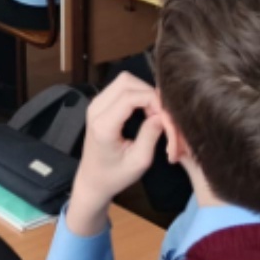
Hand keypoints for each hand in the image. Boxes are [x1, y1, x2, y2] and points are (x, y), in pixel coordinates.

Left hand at [67, 73, 163, 237]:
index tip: (167, 117)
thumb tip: (164, 114)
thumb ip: (151, 135)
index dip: (153, 101)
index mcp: (103, 125)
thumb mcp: (139, 161)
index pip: (130, 96)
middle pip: (126, 81)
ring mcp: (95, 104)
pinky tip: (145, 112)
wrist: (92, 179)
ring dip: (144, 93)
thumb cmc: (115, 175)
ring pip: (124, 81)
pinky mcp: (99, 104)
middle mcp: (95, 109)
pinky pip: (121, 88)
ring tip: (154, 115)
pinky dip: (137, 94)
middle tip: (161, 115)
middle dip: (149, 94)